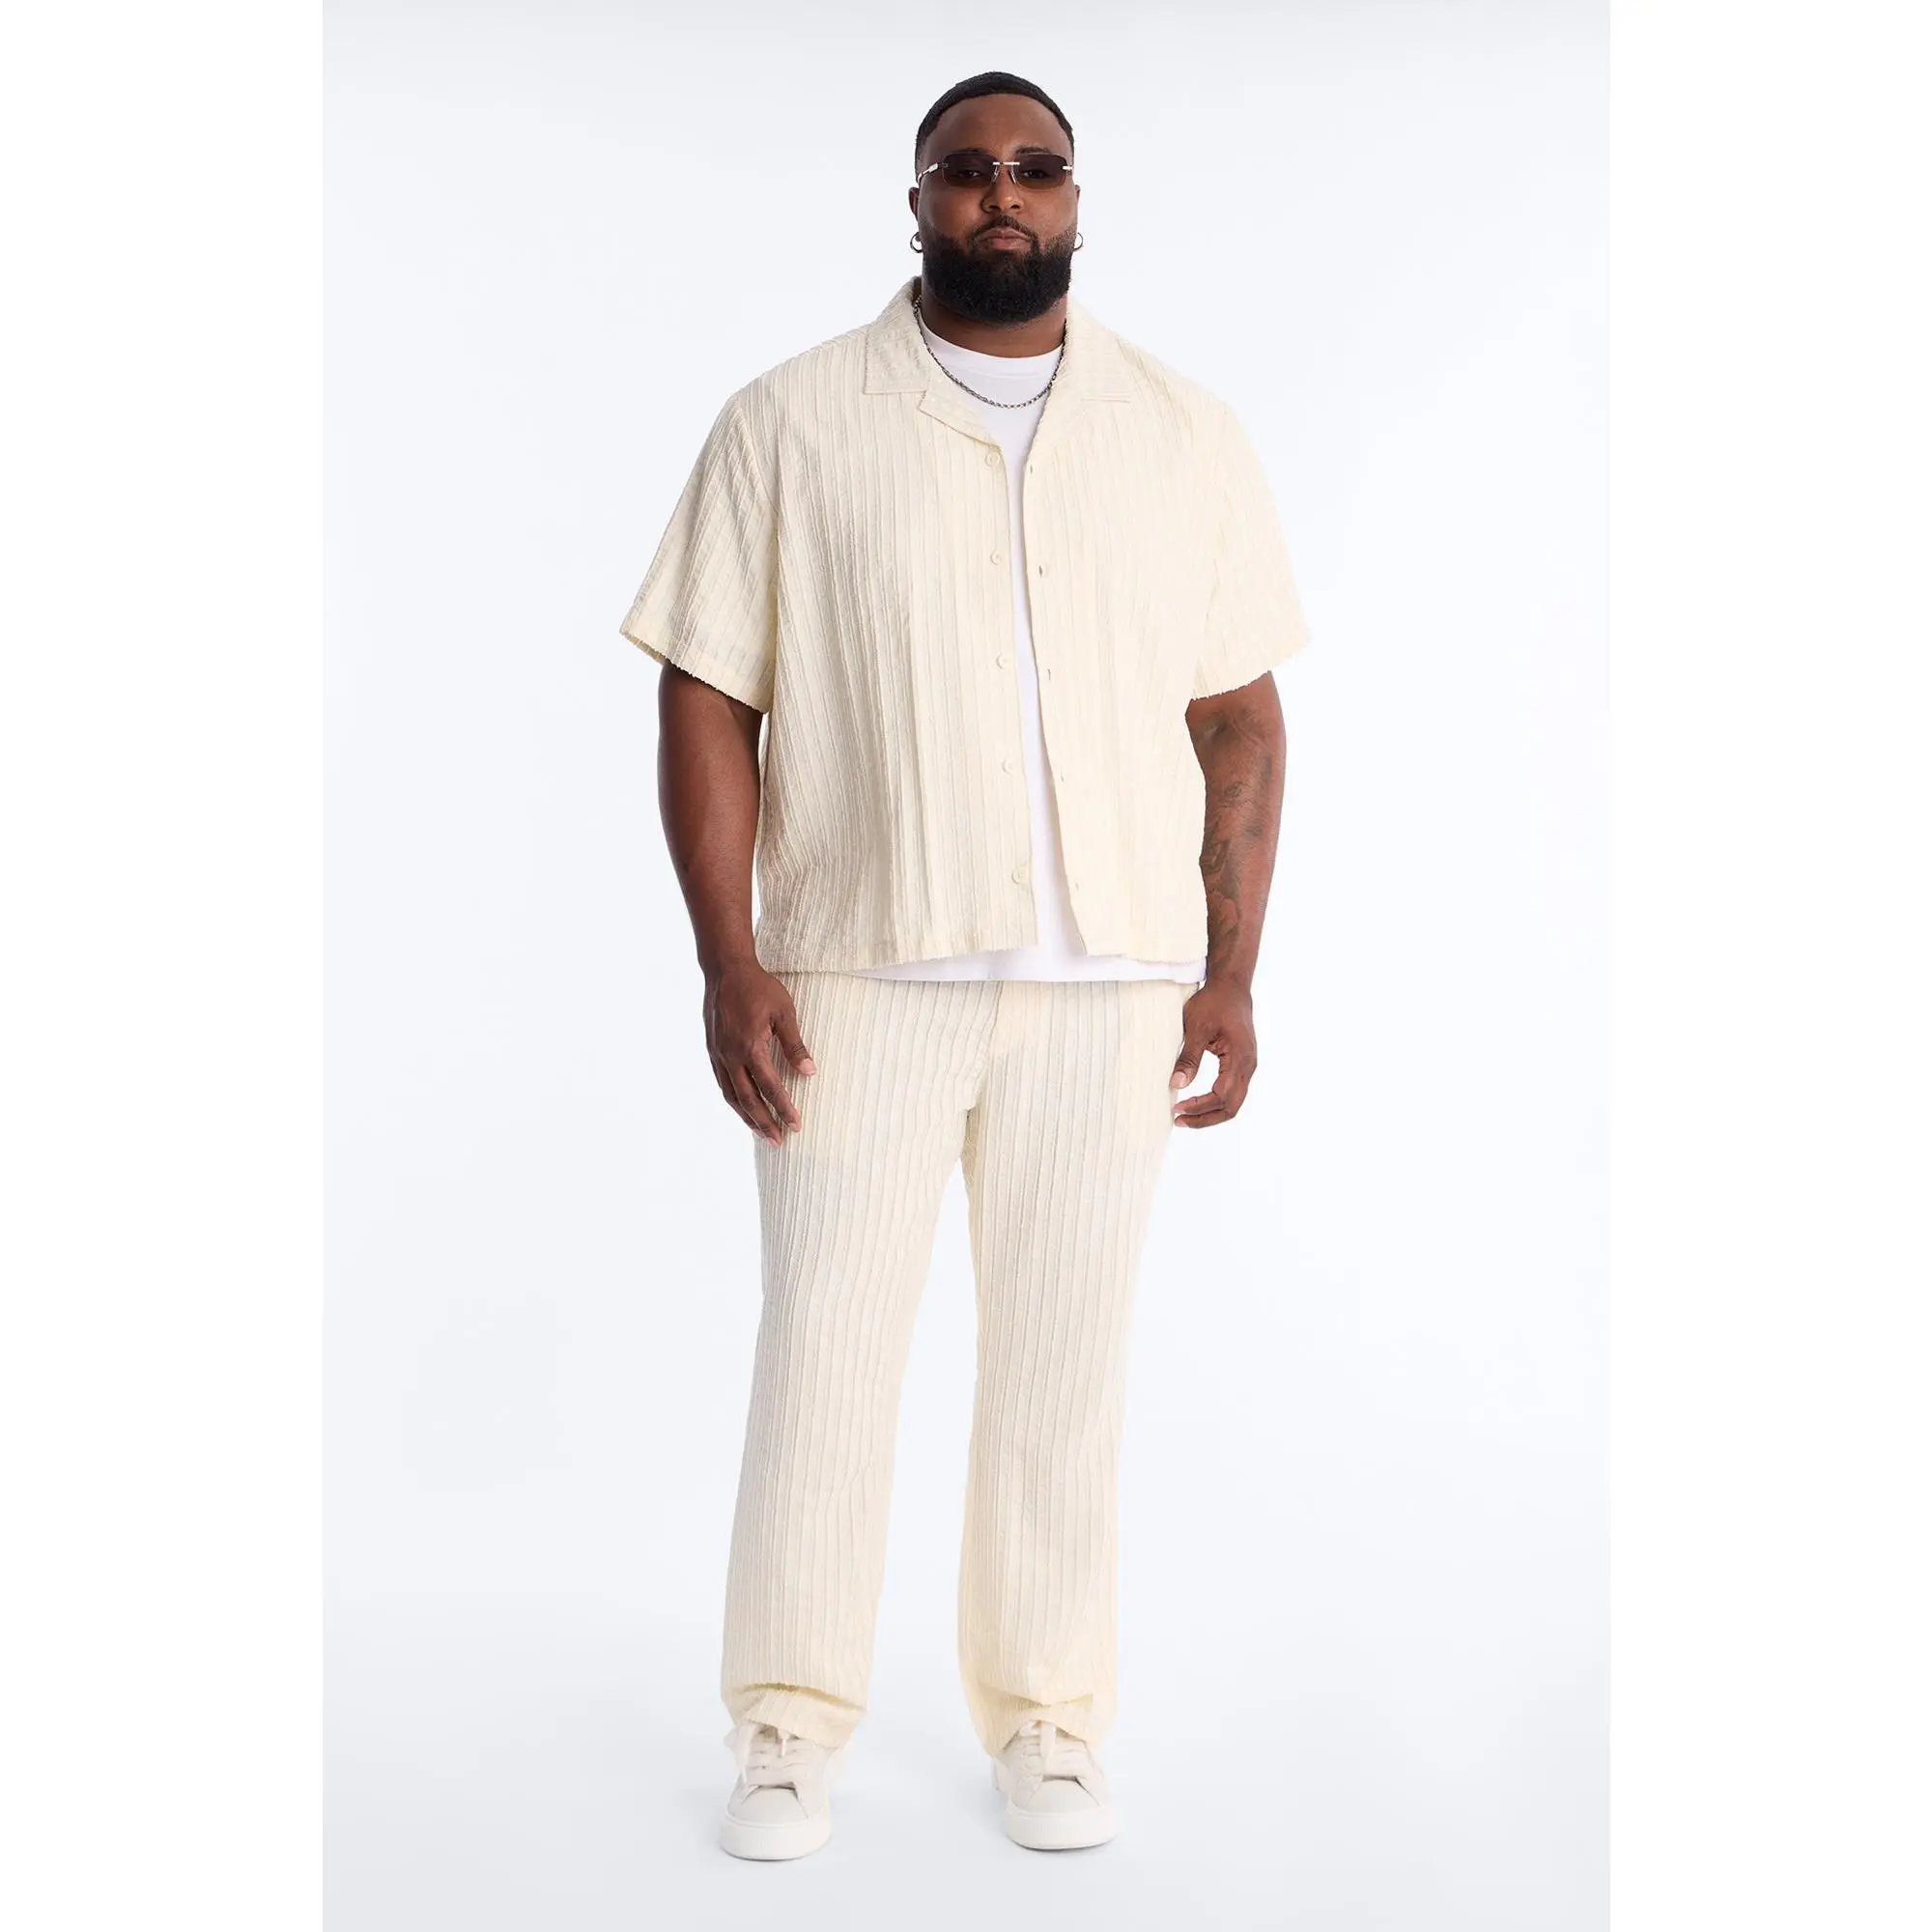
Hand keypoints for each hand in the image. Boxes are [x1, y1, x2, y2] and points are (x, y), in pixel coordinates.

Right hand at [703, 960, 815, 1143]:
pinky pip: (722, 1083)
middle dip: (764, 1123)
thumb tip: (810, 1072)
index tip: (797, 1125)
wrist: (725, 970)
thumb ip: (795, 1044)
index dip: (784, 1109)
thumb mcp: (784, 1012)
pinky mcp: (712, 1050)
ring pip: (731, 1095)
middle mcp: (731, 1056)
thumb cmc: (759, 988)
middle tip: (779, 1141)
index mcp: (751, 1047)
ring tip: (761, 1133)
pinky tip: (742, 1108)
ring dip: (746, 1117)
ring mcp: (718, 1055)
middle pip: (748, 1100)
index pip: (771, 1088)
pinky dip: (733, 1100)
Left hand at [1169, 976, 1256, 1128]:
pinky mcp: (1242, 1063)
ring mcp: (1247, 1066)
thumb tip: (1177, 1084)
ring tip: (1186, 1115)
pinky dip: (1216, 1102)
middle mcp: (1248, 1066)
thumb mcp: (1196, 1027)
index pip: (1221, 1096)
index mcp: (1240, 1058)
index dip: (1199, 1107)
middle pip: (1231, 1107)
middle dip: (1205, 1118)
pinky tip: (1198, 1102)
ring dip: (1211, 1112)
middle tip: (1179, 1120)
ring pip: (1234, 1102)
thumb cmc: (1214, 1003)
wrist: (1231, 986)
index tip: (1177, 1109)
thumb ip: (1189, 1058)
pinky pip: (1233, 1092)